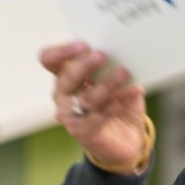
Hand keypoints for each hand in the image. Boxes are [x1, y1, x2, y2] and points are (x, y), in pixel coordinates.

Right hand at [40, 41, 146, 170]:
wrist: (127, 139)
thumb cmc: (119, 104)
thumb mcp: (119, 81)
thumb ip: (116, 66)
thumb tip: (125, 53)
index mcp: (66, 75)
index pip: (50, 60)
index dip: (61, 51)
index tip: (83, 44)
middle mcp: (63, 94)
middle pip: (66, 77)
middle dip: (84, 65)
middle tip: (102, 55)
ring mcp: (70, 115)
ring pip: (85, 97)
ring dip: (106, 84)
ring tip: (124, 73)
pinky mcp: (83, 131)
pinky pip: (100, 115)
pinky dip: (118, 102)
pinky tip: (134, 91)